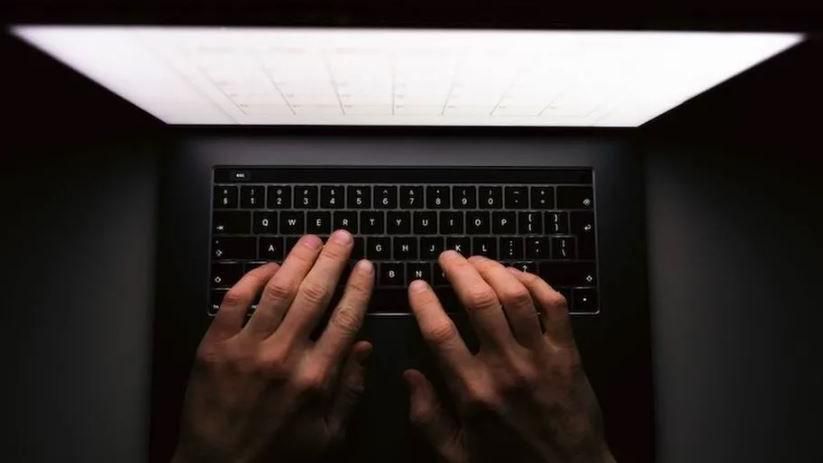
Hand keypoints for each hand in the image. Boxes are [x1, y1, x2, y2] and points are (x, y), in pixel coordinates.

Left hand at [173, 231, 374, 462]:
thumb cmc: (278, 456)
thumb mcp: (329, 436)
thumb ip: (350, 390)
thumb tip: (365, 348)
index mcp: (316, 378)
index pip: (345, 319)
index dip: (358, 287)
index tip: (365, 266)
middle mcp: (284, 357)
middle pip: (314, 294)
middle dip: (332, 260)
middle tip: (342, 238)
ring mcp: (247, 349)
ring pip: (278, 290)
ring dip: (297, 259)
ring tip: (312, 240)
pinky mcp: (215, 347)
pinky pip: (234, 301)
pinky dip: (252, 278)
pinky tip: (268, 266)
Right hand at [404, 251, 614, 462]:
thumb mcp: (455, 454)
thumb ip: (426, 416)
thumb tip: (409, 376)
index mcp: (473, 392)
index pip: (441, 332)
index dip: (425, 302)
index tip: (418, 285)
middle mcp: (506, 368)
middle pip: (479, 302)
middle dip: (459, 271)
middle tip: (447, 257)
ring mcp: (541, 358)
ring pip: (515, 296)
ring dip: (494, 269)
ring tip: (478, 259)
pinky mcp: (569, 355)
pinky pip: (554, 306)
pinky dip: (536, 283)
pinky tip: (519, 275)